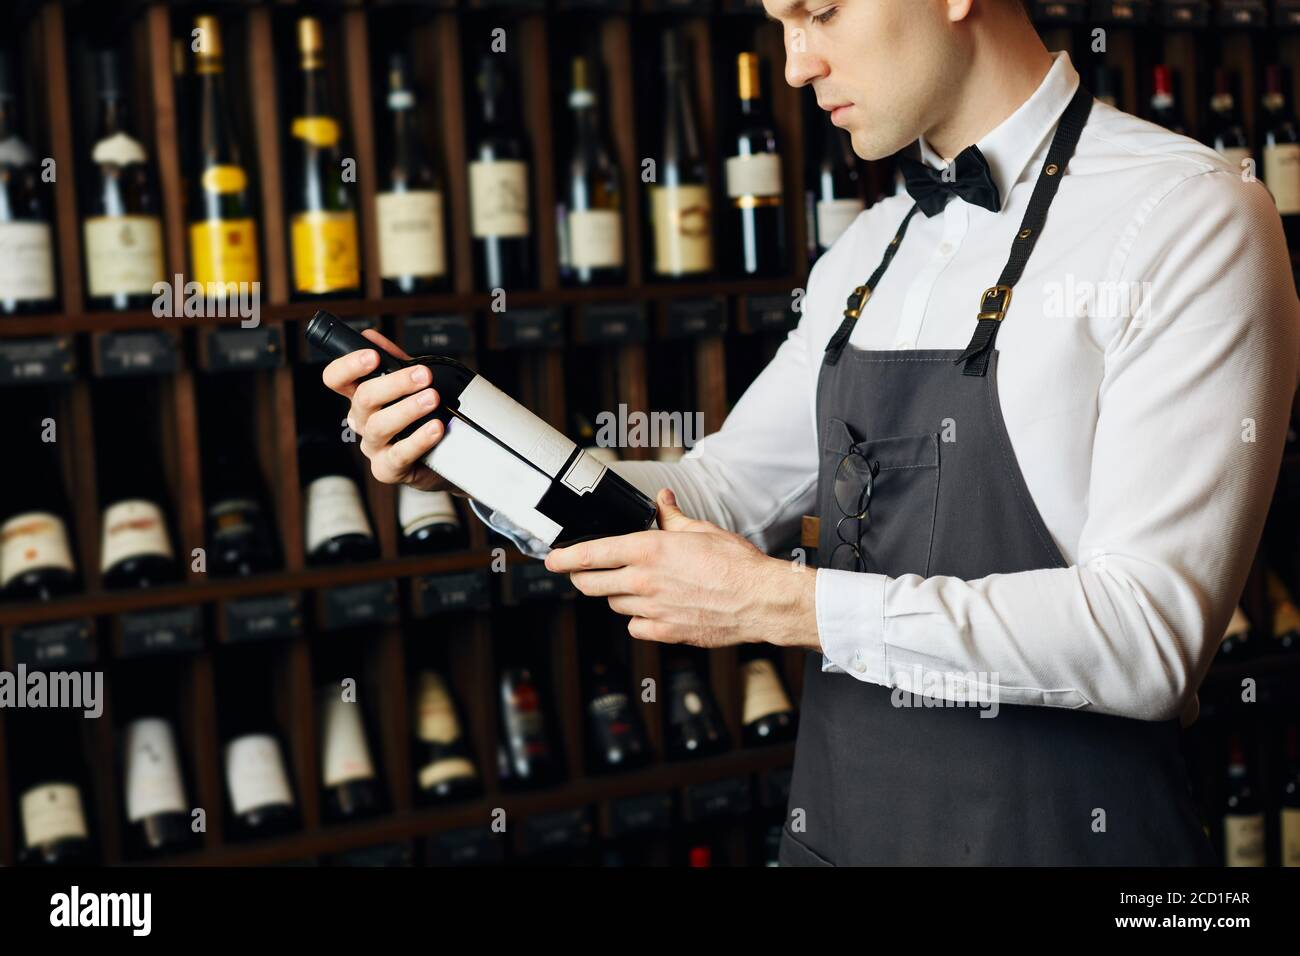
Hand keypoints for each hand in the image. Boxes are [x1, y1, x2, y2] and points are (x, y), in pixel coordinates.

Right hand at [320, 328, 464, 494]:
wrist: (443, 457)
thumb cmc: (420, 418)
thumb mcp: (409, 386)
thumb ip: (394, 362)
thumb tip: (371, 336)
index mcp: (361, 397)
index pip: (336, 379)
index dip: (348, 366)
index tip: (373, 356)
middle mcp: (362, 421)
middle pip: (363, 398)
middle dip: (395, 383)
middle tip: (423, 375)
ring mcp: (373, 446)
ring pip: (380, 425)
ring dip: (408, 409)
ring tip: (432, 399)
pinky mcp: (387, 469)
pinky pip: (399, 455)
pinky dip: (419, 439)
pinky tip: (435, 428)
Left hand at [544, 488, 818, 649]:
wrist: (761, 601)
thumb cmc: (736, 564)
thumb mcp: (702, 530)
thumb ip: (673, 517)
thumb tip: (663, 500)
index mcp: (649, 550)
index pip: (591, 554)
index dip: (564, 558)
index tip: (552, 559)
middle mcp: (644, 581)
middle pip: (591, 584)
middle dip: (583, 578)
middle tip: (587, 573)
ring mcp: (652, 610)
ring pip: (614, 605)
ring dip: (617, 595)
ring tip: (638, 586)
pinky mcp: (665, 632)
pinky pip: (636, 628)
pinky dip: (639, 620)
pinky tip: (654, 610)